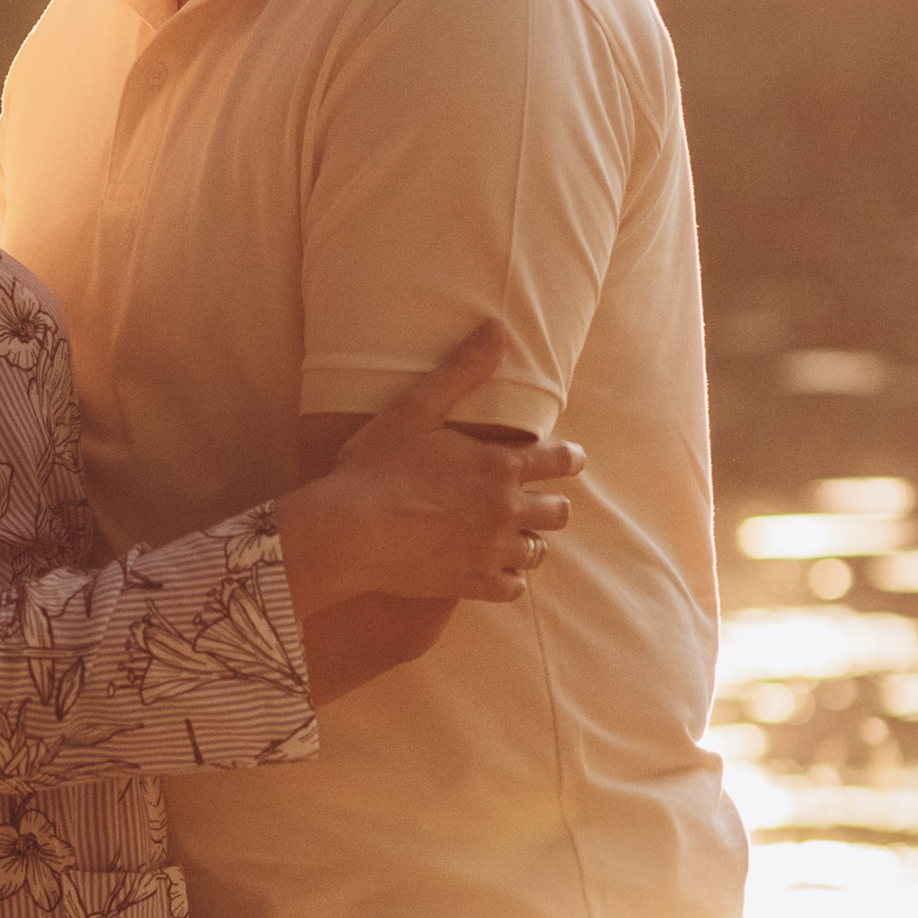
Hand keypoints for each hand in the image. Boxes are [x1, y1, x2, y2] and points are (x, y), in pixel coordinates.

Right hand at [275, 325, 581, 613]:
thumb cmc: (378, 467)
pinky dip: (507, 577)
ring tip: (510, 532)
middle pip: (558, 512)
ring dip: (528, 539)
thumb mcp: (417, 407)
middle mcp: (507, 510)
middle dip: (550, 502)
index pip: (559, 461)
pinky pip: (513, 587)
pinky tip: (490, 567)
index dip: (567, 458)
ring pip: (537, 550)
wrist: (349, 532)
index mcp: (501, 465)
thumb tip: (497, 329)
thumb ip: (463, 369)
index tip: (567, 459)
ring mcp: (492, 551)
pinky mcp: (474, 583)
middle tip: (534, 498)